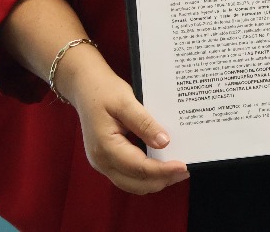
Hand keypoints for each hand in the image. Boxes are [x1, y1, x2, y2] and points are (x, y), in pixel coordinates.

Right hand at [65, 57, 189, 193]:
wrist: (85, 86)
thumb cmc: (104, 91)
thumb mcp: (126, 102)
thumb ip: (144, 123)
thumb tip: (164, 142)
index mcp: (106, 147)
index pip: (139, 167)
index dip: (163, 170)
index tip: (183, 167)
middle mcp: (102, 161)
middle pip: (135, 183)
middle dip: (161, 180)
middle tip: (185, 170)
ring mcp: (102, 163)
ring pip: (131, 184)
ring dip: (154, 181)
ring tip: (176, 170)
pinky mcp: (106, 160)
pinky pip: (127, 176)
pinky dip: (145, 175)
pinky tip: (160, 165)